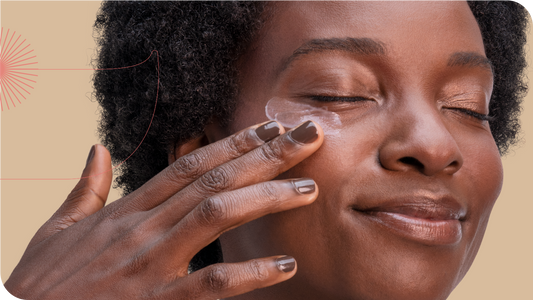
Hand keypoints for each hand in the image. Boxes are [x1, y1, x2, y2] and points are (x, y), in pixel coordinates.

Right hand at [2, 120, 322, 298]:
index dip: (233, 143)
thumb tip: (96, 150)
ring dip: (266, 199)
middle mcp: (144, 228)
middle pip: (213, 179)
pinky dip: (250, 274)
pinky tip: (286, 265)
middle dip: (265, 156)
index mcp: (126, 210)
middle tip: (308, 138)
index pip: (190, 164)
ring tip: (308, 190)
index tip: (270, 127)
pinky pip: (211, 284)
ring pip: (217, 216)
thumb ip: (85, 188)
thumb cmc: (41, 283)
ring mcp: (151, 263)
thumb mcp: (58, 229)